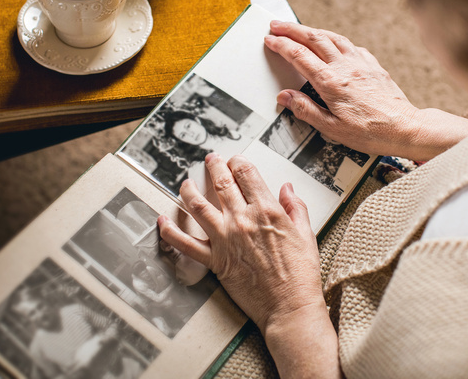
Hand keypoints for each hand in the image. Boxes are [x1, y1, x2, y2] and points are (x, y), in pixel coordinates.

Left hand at [158, 153, 323, 333]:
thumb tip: (287, 189)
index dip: (238, 162)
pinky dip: (170, 232)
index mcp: (267, 211)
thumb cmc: (300, 275)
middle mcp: (243, 221)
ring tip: (186, 183)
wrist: (289, 307)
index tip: (235, 160)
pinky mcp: (215, 261)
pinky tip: (162, 221)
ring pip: (198, 206)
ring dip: (189, 190)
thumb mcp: (306, 234)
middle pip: (222, 184)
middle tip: (210, 160)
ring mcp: (225, 240)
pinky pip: (185, 244)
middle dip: (214, 167)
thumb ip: (296, 207)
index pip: (246, 174)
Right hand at [264, 21, 467, 162]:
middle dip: (291, 29)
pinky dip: (336, 39)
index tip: (269, 39)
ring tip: (299, 28)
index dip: (281, 45)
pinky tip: (333, 43)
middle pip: (313, 38)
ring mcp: (361, 63)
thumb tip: (285, 97)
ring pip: (332, 37)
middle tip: (276, 25)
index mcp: (331, 83)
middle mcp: (345, 67)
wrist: (406, 128)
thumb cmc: (371, 132)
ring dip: (312, 30)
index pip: (299, 56)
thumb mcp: (332, 129)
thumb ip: (306, 110)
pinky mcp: (373, 65)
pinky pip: (350, 45)